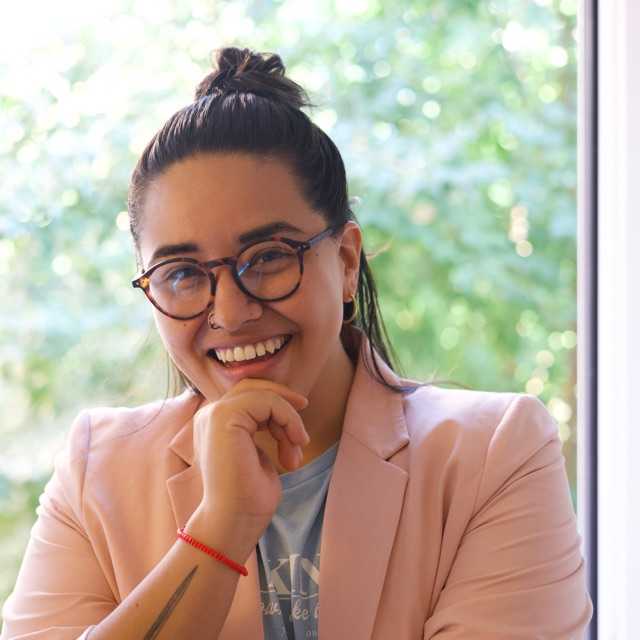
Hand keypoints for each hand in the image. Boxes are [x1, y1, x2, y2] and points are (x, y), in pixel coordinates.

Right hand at [192, 378, 308, 536]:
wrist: (234, 522)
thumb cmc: (248, 498)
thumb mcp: (259, 454)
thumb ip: (263, 430)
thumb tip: (285, 414)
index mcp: (215, 424)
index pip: (249, 397)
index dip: (277, 406)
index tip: (298, 434)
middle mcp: (210, 415)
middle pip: (253, 386)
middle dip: (283, 401)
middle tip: (303, 419)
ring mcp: (214, 413)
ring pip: (263, 394)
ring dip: (288, 419)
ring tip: (296, 449)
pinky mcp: (224, 417)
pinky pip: (267, 401)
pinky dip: (287, 418)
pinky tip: (294, 442)